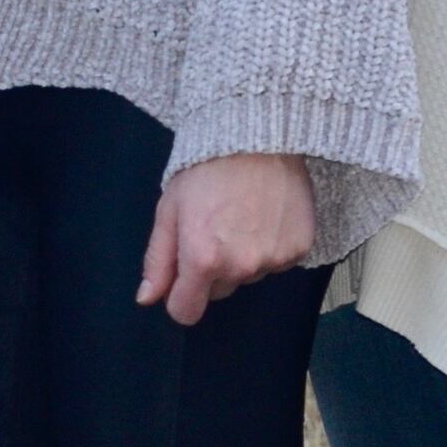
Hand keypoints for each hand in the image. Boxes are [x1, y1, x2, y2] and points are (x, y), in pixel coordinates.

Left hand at [137, 152, 315, 326]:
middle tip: (214, 227)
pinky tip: (265, 215)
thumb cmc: (206, 168)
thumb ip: (158, 259)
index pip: (186, 312)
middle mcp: (240, 266)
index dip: (181, 295)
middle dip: (212, 269)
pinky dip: (270, 245)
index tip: (184, 273)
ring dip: (243, 256)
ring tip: (242, 215)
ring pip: (249, 276)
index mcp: (202, 259)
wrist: (257, 134)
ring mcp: (273, 259)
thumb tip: (148, 298)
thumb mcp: (169, 209)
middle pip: (219, 291)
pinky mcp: (299, 248)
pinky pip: (277, 262)